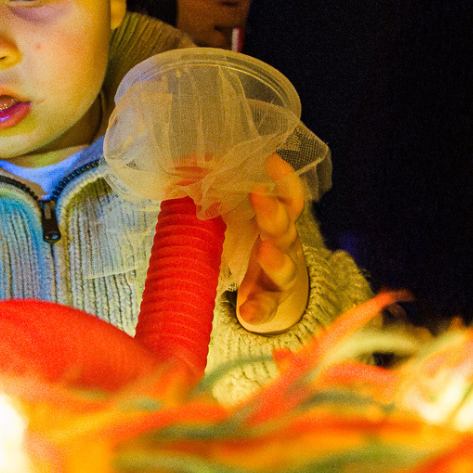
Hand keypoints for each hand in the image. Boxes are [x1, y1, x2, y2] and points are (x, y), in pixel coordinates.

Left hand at [233, 154, 309, 333]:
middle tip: (258, 195)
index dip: (284, 179)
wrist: (272, 295)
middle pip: (286, 228)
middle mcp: (285, 246)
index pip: (289, 197)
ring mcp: (281, 277)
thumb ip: (215, 194)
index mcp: (277, 220)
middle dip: (274, 212)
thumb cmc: (251, 244)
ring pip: (285, 268)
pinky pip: (269, 307)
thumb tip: (183, 165)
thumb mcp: (239, 219)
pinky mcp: (272, 304)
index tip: (271, 160)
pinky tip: (248, 312)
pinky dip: (260, 309)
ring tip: (264, 252)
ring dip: (276, 259)